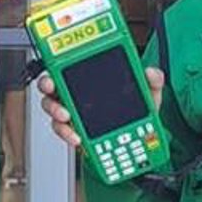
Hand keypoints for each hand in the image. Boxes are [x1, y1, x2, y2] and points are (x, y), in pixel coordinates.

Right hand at [36, 68, 164, 153]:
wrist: (139, 141)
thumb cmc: (138, 113)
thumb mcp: (149, 94)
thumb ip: (153, 81)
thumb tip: (151, 72)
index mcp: (92, 78)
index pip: (71, 63)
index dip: (60, 59)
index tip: (60, 60)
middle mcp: (77, 94)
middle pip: (52, 85)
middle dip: (48, 84)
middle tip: (53, 86)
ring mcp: (73, 113)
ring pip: (52, 109)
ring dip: (56, 112)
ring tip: (67, 116)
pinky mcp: (74, 132)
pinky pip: (63, 131)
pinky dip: (67, 134)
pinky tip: (77, 137)